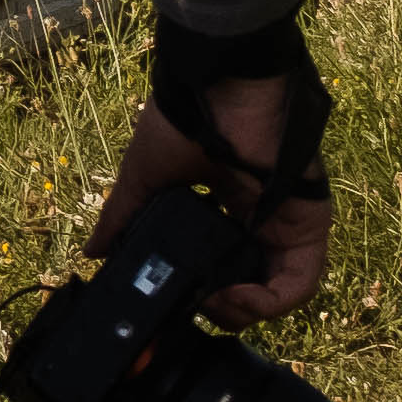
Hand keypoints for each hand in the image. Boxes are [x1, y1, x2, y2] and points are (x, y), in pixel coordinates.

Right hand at [92, 72, 330, 329]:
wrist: (221, 90)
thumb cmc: (183, 121)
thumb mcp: (145, 179)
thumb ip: (123, 218)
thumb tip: (92, 253)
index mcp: (226, 208)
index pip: (224, 266)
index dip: (202, 290)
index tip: (178, 294)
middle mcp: (260, 220)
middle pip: (252, 286)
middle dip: (224, 309)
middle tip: (196, 303)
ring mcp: (286, 224)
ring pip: (279, 292)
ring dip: (245, 311)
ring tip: (213, 302)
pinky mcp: (309, 225)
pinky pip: (301, 283)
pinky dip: (270, 302)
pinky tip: (235, 295)